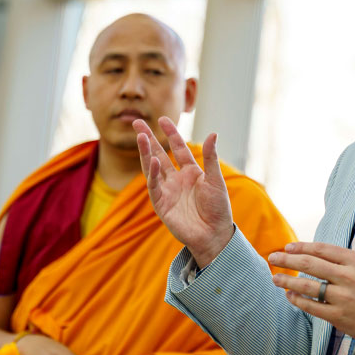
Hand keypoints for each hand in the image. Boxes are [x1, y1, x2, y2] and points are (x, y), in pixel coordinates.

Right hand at [133, 117, 233, 267]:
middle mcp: (177, 180)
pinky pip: (154, 185)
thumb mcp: (215, 180)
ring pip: (152, 167)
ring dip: (146, 152)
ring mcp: (167, 191)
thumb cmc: (218, 209)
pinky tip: (152, 159)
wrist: (214, 234)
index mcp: (191, 173)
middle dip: (148, 139)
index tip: (163, 119)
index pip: (178, 149)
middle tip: (137, 122)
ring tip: (140, 136)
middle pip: (159, 155)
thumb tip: (213, 133)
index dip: (171, 134)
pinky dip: (152, 172)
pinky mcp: (161, 204)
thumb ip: (210, 158)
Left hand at [268, 242, 354, 343]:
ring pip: (307, 286)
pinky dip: (297, 300)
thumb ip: (340, 260)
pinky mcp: (339, 316)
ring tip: (275, 278)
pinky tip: (289, 296)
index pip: (321, 249)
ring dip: (287, 281)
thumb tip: (309, 254)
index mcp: (354, 260)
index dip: (301, 247)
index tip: (287, 247)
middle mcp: (348, 276)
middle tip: (273, 257)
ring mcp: (343, 297)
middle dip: (287, 260)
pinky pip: (312, 306)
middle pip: (310, 264)